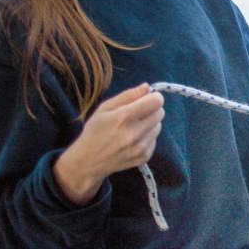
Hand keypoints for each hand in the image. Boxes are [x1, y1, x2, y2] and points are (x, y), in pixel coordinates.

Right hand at [54, 83, 164, 204]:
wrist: (88, 161)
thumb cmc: (95, 131)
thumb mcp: (104, 108)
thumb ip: (128, 95)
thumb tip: (148, 87)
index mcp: (123, 117)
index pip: (156, 101)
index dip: (153, 97)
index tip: (146, 99)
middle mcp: (134, 133)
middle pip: (160, 113)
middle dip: (151, 110)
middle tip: (136, 114)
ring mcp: (140, 147)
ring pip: (159, 126)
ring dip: (149, 124)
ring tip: (132, 128)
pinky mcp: (144, 157)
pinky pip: (155, 140)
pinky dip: (147, 137)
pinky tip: (132, 140)